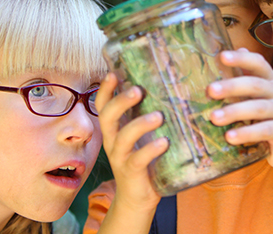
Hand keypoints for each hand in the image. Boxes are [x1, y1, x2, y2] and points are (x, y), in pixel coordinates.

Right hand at [96, 73, 165, 211]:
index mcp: (116, 129)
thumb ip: (148, 115)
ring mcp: (120, 158)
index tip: (114, 73)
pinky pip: (137, 160)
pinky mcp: (132, 173)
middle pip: (108, 117)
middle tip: (138, 90)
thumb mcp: (143, 136)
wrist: (137, 199)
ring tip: (158, 116)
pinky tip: (164, 142)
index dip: (106, 90)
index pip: (104, 106)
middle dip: (121, 101)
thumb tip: (169, 88)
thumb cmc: (145, 161)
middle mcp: (113, 141)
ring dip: (140, 124)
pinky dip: (150, 150)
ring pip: (123, 137)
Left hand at [207, 48, 272, 169]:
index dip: (241, 59)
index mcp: (270, 80)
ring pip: (258, 107)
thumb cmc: (269, 118)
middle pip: (255, 85)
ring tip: (214, 118)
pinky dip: (246, 133)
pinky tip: (230, 137)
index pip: (258, 63)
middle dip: (231, 86)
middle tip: (211, 90)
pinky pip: (264, 130)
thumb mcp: (257, 98)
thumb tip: (222, 56)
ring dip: (234, 111)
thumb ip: (243, 79)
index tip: (222, 56)